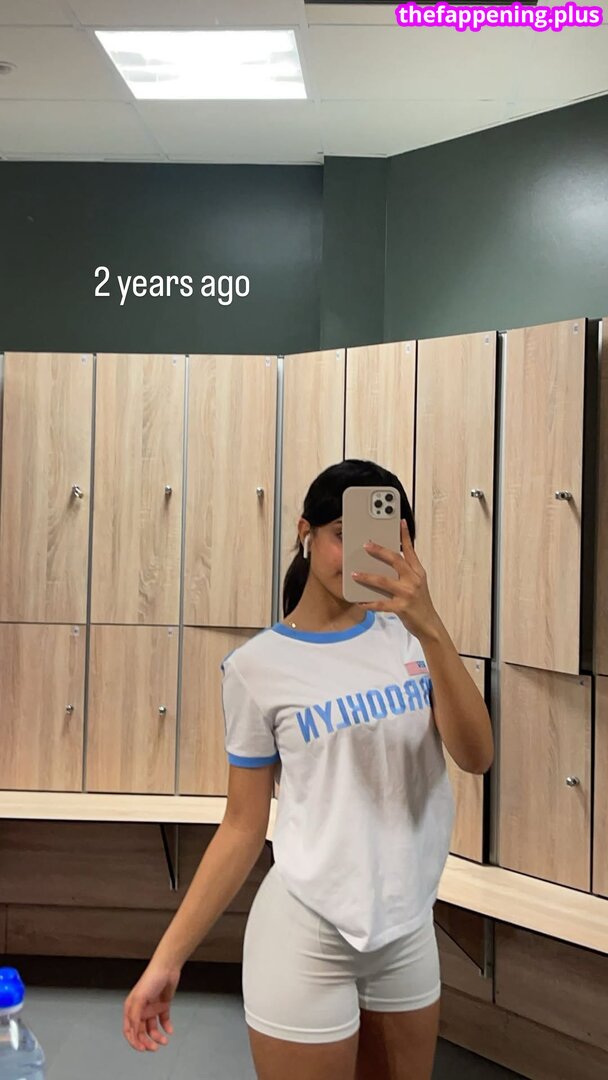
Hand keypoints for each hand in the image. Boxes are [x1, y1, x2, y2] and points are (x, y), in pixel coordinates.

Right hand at [123, 958, 180, 1051]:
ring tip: (164, 1040)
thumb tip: (132, 1031)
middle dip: (147, 1041)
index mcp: (131, 1008)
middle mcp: (140, 1010)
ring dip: (157, 1037)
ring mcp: (152, 1008)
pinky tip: (169, 1030)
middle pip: (141, 1032)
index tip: (142, 1048)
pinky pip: (163, 1021)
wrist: (167, 967)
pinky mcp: (162, 1006)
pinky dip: (166, 1027)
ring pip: (152, 1029)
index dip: (134, 1041)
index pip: (129, 1030)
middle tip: (154, 1048)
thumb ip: (134, 1015)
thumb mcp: (139, 998)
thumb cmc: (151, 978)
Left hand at [352, 519, 439, 640]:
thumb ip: (406, 572)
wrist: (429, 624)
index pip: (410, 550)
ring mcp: (407, 593)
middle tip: (366, 545)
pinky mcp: (402, 608)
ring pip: (383, 581)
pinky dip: (369, 603)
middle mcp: (413, 580)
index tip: (400, 522)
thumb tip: (388, 561)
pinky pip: (381, 604)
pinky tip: (360, 602)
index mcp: (417, 572)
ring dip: (367, 577)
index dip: (405, 536)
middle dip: (379, 551)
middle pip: (395, 560)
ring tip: (354, 574)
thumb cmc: (420, 603)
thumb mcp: (418, 583)